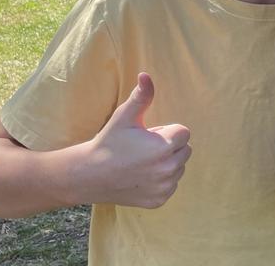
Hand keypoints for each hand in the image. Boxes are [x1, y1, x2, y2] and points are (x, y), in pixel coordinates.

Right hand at [83, 72, 191, 208]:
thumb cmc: (108, 142)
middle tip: (144, 148)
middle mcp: (168, 169)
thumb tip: (146, 75)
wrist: (88, 176)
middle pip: (185, 150)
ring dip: (167, 163)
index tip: (148, 135)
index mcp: (164, 147)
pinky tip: (142, 176)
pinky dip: (161, 180)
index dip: (166, 131)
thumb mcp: (124, 117)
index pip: (184, 132)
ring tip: (141, 162)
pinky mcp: (159, 200)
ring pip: (179, 167)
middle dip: (169, 146)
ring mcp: (164, 187)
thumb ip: (141, 96)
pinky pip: (171, 185)